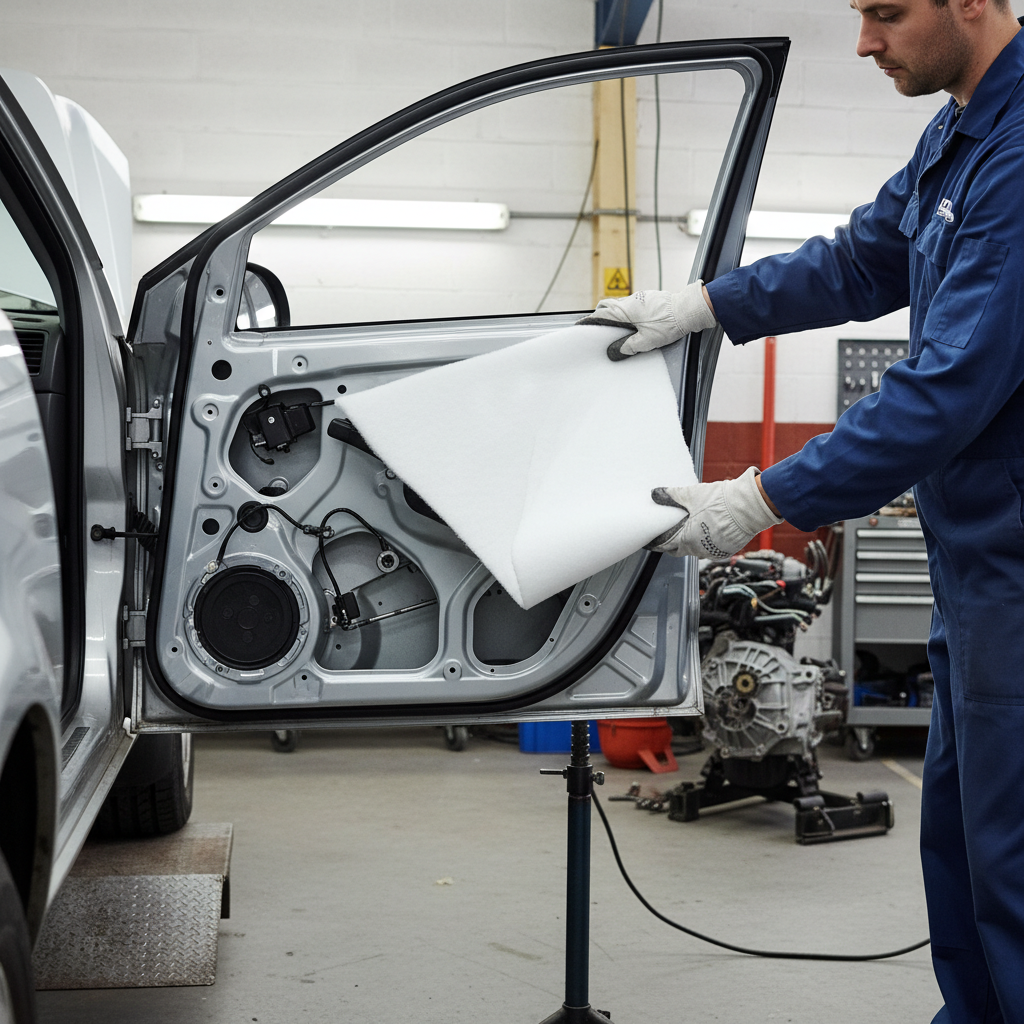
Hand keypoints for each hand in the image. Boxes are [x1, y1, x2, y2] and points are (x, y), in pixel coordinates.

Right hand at [577, 282, 716, 359]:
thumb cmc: (669, 324)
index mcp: (625, 311)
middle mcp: (630, 301)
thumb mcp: (647, 341)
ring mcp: (640, 298)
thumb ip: (629, 346)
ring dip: (614, 314)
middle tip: (596, 328)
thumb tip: (614, 352)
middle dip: (599, 316)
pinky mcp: (649, 298)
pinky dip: (626, 312)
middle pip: (607, 306)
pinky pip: (631, 304)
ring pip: (619, 304)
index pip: (600, 315)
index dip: (589, 321)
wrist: (689, 309)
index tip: (580, 326)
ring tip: (614, 328)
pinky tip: (632, 323)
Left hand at [646, 467, 782, 557]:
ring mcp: (714, 552)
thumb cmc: (721, 501)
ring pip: (696, 549)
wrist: (750, 506)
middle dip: (673, 542)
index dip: (657, 542)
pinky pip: (711, 548)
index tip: (652, 540)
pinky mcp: (726, 550)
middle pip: (679, 549)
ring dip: (690, 541)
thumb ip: (672, 495)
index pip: (665, 545)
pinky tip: (706, 530)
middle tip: (669, 531)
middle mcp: (699, 550)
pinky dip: (706, 541)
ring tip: (688, 528)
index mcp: (687, 539)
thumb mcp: (692, 494)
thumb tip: (656, 494)